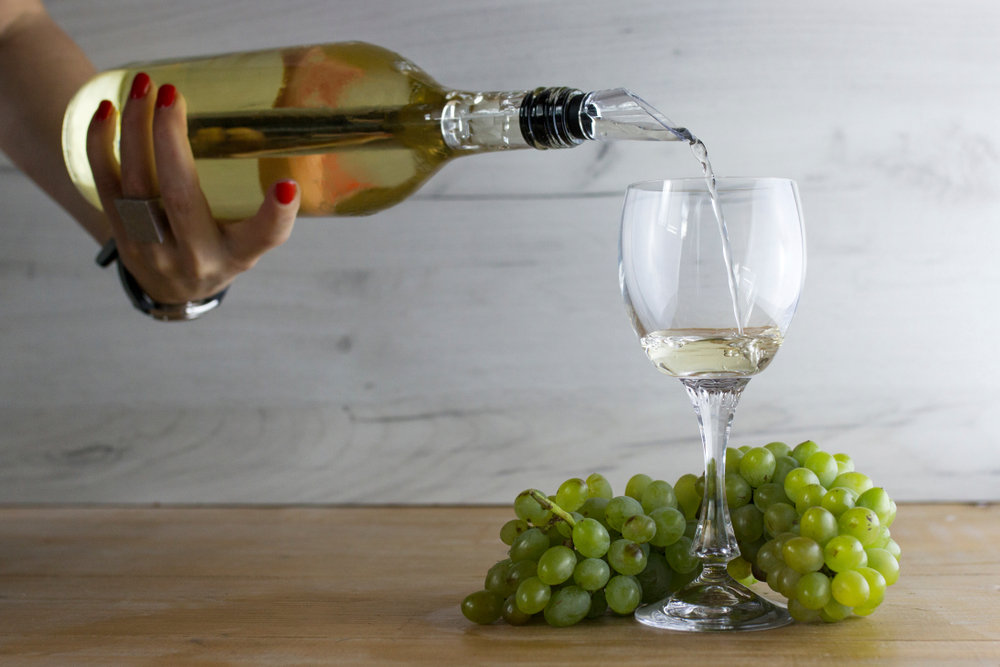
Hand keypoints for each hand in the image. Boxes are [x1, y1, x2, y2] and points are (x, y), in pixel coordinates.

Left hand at [86, 72, 298, 303]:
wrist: (171, 292)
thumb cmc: (218, 252)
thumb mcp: (246, 239)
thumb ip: (255, 201)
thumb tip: (267, 131)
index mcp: (237, 254)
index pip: (263, 237)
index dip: (276, 214)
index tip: (286, 187)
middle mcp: (196, 256)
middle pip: (180, 198)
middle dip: (171, 140)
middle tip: (171, 94)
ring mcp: (153, 249)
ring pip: (136, 186)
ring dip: (134, 131)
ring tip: (141, 88)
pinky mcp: (121, 236)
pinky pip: (105, 185)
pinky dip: (101, 145)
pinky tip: (107, 112)